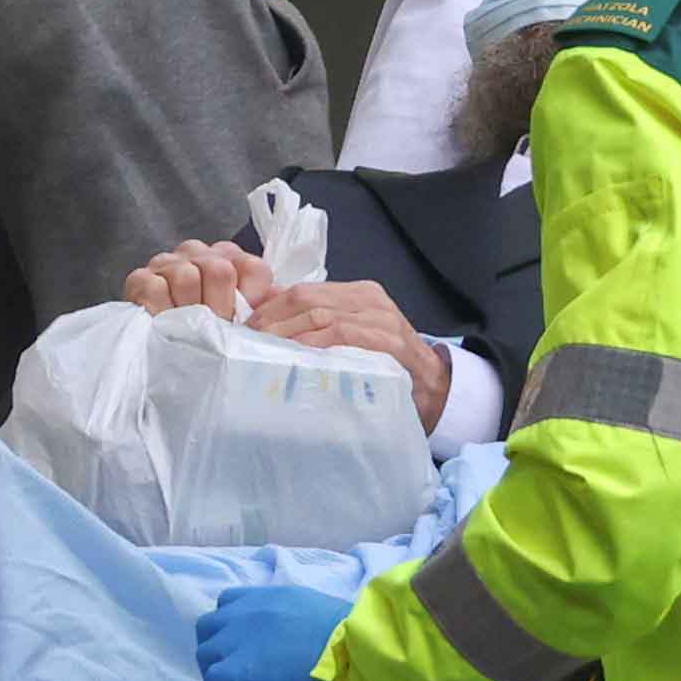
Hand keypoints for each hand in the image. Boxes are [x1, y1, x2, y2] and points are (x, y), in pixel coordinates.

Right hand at [115, 241, 276, 318]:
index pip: (253, 269)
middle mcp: (200, 253)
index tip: (239, 322)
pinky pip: (155, 287)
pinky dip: (162, 309)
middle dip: (219, 308)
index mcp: (230, 258)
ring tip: (188, 327)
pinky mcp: (140, 277)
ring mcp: (168, 262)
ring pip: (187, 276)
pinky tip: (164, 321)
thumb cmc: (205, 327)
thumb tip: (283, 302)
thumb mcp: (239, 317)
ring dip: (189, 310)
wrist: (156, 337)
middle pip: (220, 271)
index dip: (249, 300)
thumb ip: (263, 307)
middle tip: (213, 328)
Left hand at [188, 576, 350, 680]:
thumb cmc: (357, 641)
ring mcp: (238, 639)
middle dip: (219, 650)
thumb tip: (298, 645)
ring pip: (204, 655)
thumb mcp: (321, 616)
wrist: (360, 654)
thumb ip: (297, 623)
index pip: (232, 602)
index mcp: (274, 597)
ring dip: (218, 675)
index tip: (250, 649)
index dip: (233, 627)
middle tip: (241, 674)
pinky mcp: (236, 669)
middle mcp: (249, 611)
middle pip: (209, 627)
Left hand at [237, 271, 451, 437]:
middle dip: (271, 319)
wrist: (436, 389)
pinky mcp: (389, 339)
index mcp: (357, 294)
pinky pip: (342, 334)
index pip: (302, 290)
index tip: (245, 326)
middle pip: (306, 298)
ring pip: (320, 313)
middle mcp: (369, 298)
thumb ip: (320, 328)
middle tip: (246, 341)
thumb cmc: (388, 369)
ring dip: (286, 332)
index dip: (269, 307)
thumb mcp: (352, 340)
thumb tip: (268, 325)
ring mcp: (381, 317)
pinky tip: (295, 356)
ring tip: (262, 350)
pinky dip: (314, 343)